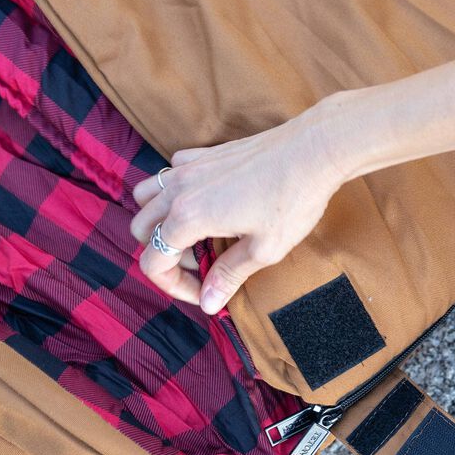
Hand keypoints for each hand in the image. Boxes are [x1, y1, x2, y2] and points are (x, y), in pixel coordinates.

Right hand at [129, 106, 342, 312]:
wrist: (313, 150)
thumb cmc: (293, 199)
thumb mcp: (264, 249)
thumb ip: (228, 276)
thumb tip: (208, 304)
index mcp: (188, 218)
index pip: (152, 262)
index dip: (173, 287)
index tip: (203, 291)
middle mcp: (179, 191)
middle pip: (141, 230)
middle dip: (162, 255)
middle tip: (200, 264)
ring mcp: (188, 168)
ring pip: (146, 197)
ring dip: (158, 220)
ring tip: (194, 234)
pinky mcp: (204, 154)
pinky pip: (170, 172)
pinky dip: (174, 191)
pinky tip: (205, 201)